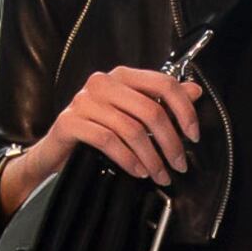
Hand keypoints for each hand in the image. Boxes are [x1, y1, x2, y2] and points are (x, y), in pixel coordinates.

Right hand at [18, 66, 200, 194]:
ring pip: (131, 129)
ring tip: (160, 174)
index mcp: (122, 76)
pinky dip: (128, 159)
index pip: (164, 84)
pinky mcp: (70, 122)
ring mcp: (84, 101)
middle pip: (150, 110)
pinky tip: (137, 171)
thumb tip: (195, 91)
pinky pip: (108, 141)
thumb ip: (162, 102)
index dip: (184, 110)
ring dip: (151, 157)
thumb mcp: (132, 115)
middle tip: (179, 164)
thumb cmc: (96, 131)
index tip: (193, 135)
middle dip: (170, 142)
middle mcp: (102, 82)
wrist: (56, 151)